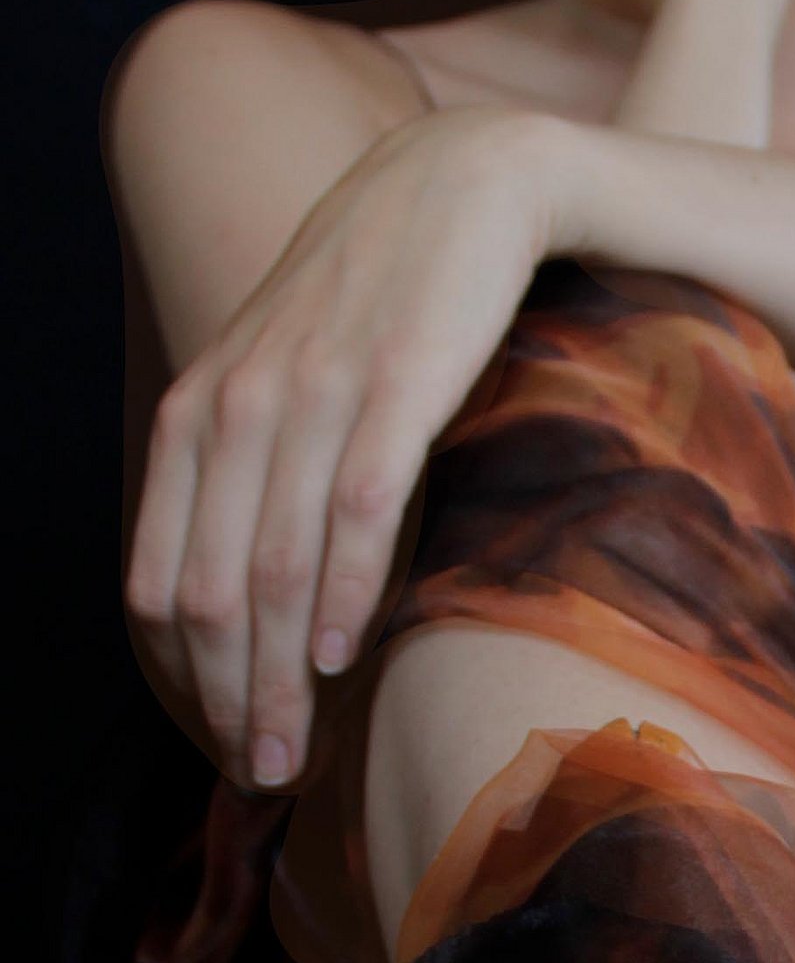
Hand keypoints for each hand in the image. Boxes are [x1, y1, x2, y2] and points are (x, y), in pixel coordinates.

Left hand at [126, 105, 564, 789]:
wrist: (466, 183)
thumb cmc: (382, 299)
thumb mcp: (292, 380)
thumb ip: (259, 473)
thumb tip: (263, 603)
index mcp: (201, 414)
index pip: (160, 579)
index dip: (182, 680)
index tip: (225, 747)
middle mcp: (240, 404)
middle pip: (212, 591)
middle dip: (229, 700)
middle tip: (261, 778)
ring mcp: (317, 392)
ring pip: (276, 566)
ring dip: (282, 678)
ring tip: (295, 756)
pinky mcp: (400, 382)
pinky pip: (359, 506)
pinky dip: (347, 590)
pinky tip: (347, 655)